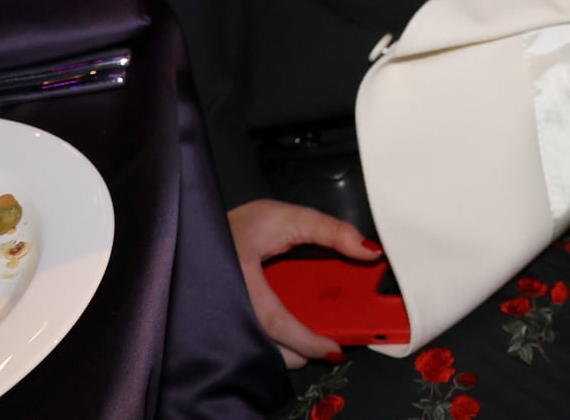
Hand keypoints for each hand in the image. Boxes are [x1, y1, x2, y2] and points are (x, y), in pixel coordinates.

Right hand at [226, 198, 380, 367]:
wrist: (200, 226)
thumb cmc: (243, 224)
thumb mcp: (289, 217)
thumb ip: (332, 231)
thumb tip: (369, 251)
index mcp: (241, 278)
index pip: (276, 321)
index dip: (306, 340)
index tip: (333, 348)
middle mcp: (227, 305)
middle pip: (267, 347)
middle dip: (299, 353)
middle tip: (325, 348)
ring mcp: (220, 318)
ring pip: (256, 350)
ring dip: (285, 352)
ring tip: (307, 342)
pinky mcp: (221, 324)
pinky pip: (248, 343)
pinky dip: (271, 344)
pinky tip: (285, 336)